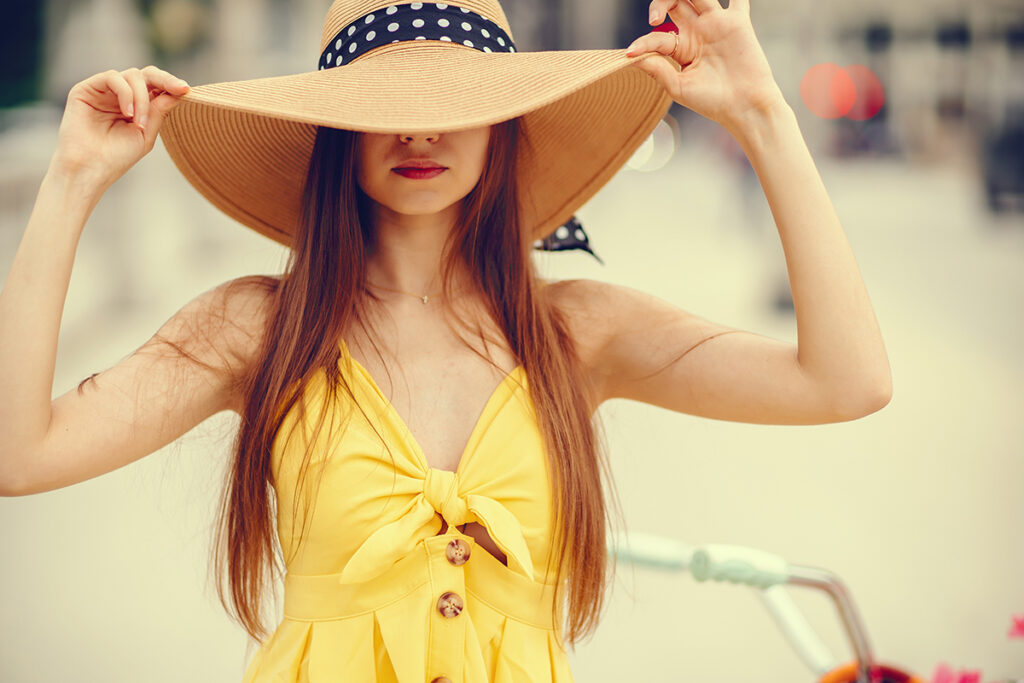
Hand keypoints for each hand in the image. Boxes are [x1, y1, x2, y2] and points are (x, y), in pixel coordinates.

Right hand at [50, 66, 190, 190]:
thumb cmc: (116, 157)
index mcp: (136, 105)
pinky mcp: (86, 88)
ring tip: (140, 123)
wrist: (90, 169)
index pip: (156, 86)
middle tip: (179, 90)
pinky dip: (126, 94)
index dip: (171, 85)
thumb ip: (159, 112)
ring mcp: (103, 90)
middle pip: (146, 74)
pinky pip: (112, 77)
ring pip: (132, 75)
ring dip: (142, 98)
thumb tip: (178, 92)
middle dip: (165, 80)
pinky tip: (127, 114)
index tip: (187, 91)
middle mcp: (120, 95)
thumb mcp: (145, 134)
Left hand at [625, 0, 786, 132]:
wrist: (744, 107)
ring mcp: (717, 24)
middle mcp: (698, 31)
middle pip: (675, 1)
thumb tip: (630, 57)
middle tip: (655, 18)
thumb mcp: (678, 87)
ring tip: (674, 0)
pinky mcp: (737, 22)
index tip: (631, 52)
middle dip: (661, 2)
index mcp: (681, 47)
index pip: (657, 35)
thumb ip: (656, 69)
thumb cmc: (712, 102)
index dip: (643, 42)